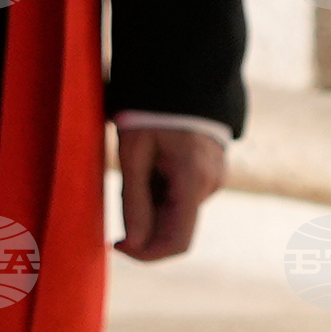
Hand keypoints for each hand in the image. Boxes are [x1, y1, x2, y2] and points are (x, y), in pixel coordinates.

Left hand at [116, 123, 228, 261]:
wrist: (180, 77)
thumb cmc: (150, 112)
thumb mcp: (133, 154)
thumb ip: (134, 202)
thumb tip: (132, 244)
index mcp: (193, 180)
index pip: (177, 243)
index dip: (146, 254)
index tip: (116, 244)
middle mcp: (210, 185)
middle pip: (174, 228)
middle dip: (143, 225)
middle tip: (119, 196)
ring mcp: (214, 179)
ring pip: (177, 213)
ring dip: (150, 205)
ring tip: (137, 166)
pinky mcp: (210, 174)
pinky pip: (183, 196)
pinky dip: (161, 193)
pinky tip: (151, 164)